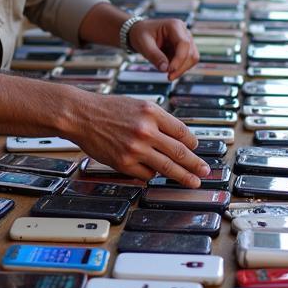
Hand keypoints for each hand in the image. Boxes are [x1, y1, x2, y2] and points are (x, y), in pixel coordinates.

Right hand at [63, 90, 209, 185]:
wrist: (81, 115)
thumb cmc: (108, 109)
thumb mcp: (137, 105)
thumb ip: (158, 120)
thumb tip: (178, 140)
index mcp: (152, 112)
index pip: (182, 131)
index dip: (193, 143)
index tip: (197, 149)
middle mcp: (146, 130)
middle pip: (180, 152)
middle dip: (196, 164)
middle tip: (205, 171)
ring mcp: (135, 148)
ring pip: (168, 167)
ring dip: (184, 176)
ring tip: (193, 182)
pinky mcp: (124, 163)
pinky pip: (146, 174)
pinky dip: (152, 174)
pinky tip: (153, 172)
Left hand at [128, 18, 198, 79]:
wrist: (140, 32)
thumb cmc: (141, 34)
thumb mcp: (143, 44)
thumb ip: (154, 55)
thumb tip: (165, 69)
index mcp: (174, 25)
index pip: (184, 43)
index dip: (179, 59)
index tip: (170, 70)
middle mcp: (184, 31)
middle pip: (191, 53)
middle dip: (181, 67)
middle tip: (168, 77)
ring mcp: (186, 40)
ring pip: (192, 58)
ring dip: (181, 68)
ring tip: (167, 73)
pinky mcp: (185, 48)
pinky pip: (188, 61)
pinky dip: (179, 68)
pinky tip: (168, 68)